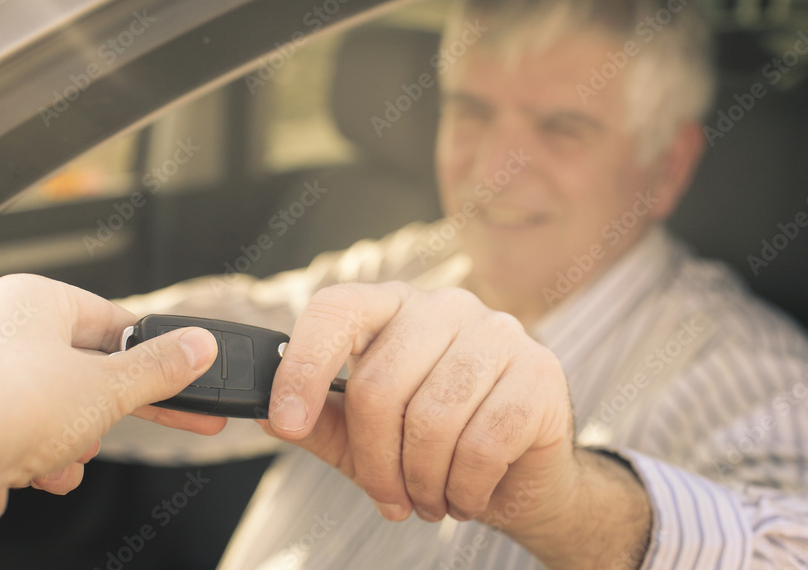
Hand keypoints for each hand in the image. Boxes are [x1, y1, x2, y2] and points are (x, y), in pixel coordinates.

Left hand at [0, 274, 220, 569]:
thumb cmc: (6, 407)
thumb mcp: (109, 386)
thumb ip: (160, 368)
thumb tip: (199, 346)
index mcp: (34, 301)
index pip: (113, 321)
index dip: (156, 351)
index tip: (189, 371)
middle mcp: (5, 333)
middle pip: (92, 367)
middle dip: (125, 404)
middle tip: (181, 416)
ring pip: (63, 408)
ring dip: (80, 438)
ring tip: (74, 449)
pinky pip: (32, 438)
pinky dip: (48, 458)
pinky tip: (45, 472)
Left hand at [263, 282, 648, 567]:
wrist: (524, 475)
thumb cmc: (438, 447)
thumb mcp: (367, 440)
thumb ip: (323, 423)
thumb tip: (268, 417)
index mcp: (394, 307)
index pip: (337, 309)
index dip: (303, 364)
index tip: (286, 422)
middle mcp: (445, 307)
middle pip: (381, 384)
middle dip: (376, 462)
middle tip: (388, 499)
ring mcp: (498, 333)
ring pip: (432, 418)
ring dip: (422, 481)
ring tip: (428, 499)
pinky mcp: (539, 373)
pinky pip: (482, 443)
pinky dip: (464, 488)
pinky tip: (464, 496)